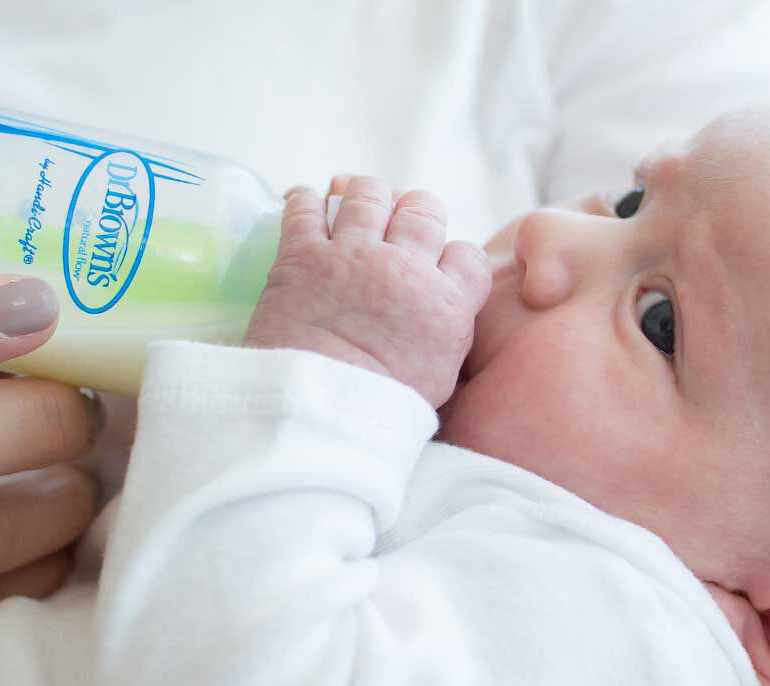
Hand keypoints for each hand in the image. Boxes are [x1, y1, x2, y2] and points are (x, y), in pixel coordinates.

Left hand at [243, 176, 491, 407]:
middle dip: (413, 210)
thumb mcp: (436, 382)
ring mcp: (353, 255)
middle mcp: (405, 268)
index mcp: (446, 305)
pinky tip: (304, 202)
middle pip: (422, 210)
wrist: (317, 409)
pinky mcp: (302, 255)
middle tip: (397, 223)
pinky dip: (304, 200)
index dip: (451, 255)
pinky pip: (305, 207)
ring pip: (368, 194)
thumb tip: (440, 326)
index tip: (436, 264)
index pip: (466, 254)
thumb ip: (443, 340)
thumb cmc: (377, 409)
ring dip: (362, 193)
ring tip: (352, 199)